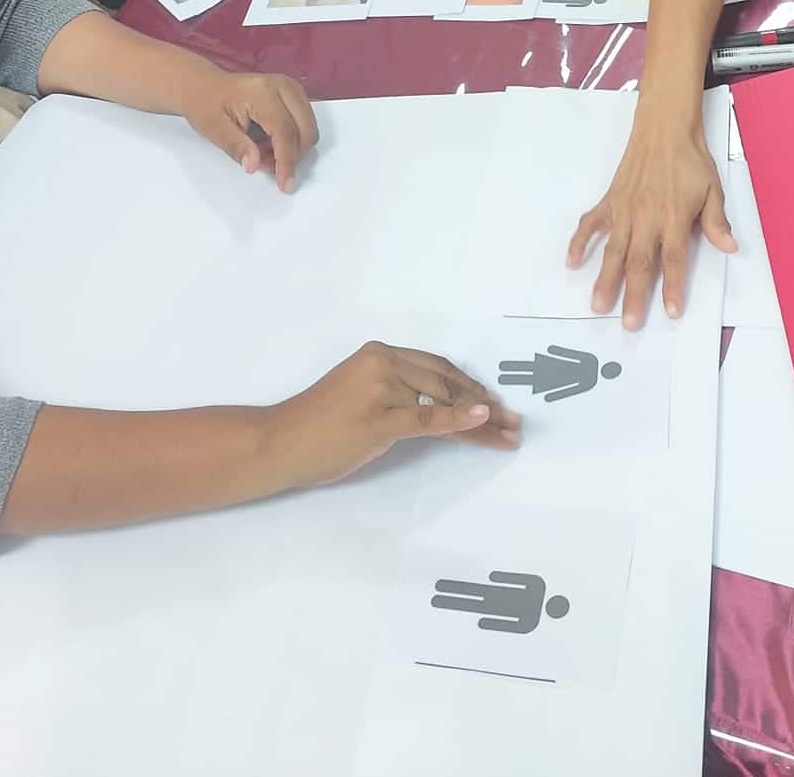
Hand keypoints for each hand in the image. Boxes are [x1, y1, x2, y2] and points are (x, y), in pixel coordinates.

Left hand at [184, 70, 318, 191]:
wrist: (203, 86)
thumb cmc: (206, 104)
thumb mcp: (214, 128)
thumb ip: (236, 147)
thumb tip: (254, 166)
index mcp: (262, 92)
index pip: (285, 131)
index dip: (286, 161)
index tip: (284, 185)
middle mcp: (283, 86)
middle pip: (306, 130)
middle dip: (290, 155)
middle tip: (262, 163)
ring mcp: (291, 88)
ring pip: (308, 129)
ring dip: (291, 148)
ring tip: (261, 149)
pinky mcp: (294, 94)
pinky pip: (304, 124)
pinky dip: (292, 140)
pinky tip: (268, 141)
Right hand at [269, 341, 521, 487]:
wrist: (280, 441)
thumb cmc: (318, 424)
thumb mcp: (362, 395)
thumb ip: (398, 392)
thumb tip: (446, 407)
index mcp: (381, 352)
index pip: (439, 368)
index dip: (471, 386)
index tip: (496, 405)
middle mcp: (383, 362)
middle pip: (447, 383)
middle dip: (485, 403)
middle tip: (513, 422)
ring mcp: (380, 388)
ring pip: (444, 403)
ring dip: (482, 421)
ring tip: (507, 434)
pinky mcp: (378, 418)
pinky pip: (427, 420)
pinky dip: (458, 420)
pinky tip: (482, 420)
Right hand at [567, 107, 736, 328]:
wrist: (664, 128)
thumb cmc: (691, 160)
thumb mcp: (713, 189)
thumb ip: (717, 221)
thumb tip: (730, 247)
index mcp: (674, 216)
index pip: (674, 259)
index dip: (673, 286)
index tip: (671, 312)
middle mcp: (646, 217)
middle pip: (640, 262)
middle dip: (634, 295)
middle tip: (628, 324)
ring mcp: (624, 210)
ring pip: (613, 251)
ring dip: (605, 279)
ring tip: (597, 306)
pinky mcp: (610, 201)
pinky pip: (592, 224)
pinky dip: (580, 242)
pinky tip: (572, 262)